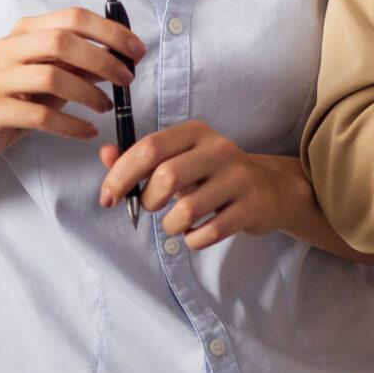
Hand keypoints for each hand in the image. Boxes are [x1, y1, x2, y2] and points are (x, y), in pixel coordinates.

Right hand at [0, 7, 143, 167]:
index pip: (73, 17)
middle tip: (126, 80)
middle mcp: (9, 47)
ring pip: (51, 76)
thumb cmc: (20, 95)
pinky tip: (87, 131)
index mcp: (26, 30)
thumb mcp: (53, 74)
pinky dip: (70, 124)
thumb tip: (123, 57)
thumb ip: (81, 63)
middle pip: (62, 41)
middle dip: (102, 60)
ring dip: (88, 93)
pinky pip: (40, 115)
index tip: (137, 50)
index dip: (110, 31)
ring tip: (106, 107)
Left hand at [98, 121, 303, 250]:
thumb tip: (104, 154)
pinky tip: (195, 233)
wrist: (269, 188)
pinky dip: (192, 240)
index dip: (120, 175)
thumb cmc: (211, 174)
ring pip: (187, 210)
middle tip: (149, 208)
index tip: (107, 198)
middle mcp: (218, 150)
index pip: (149, 148)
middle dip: (147, 201)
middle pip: (167, 176)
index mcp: (195, 132)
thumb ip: (138, 158)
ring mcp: (238, 178)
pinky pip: (208, 233)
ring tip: (175, 223)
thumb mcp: (178, 159)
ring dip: (170, 225)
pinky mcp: (251, 207)